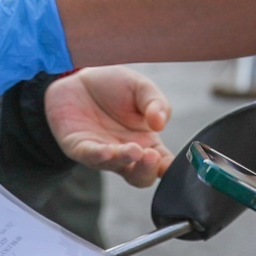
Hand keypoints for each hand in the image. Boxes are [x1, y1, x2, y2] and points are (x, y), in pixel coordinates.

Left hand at [44, 67, 172, 185]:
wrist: (80, 79)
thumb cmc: (114, 87)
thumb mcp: (142, 88)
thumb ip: (157, 103)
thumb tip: (161, 123)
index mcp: (147, 143)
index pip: (163, 164)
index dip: (170, 168)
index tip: (175, 164)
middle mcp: (126, 154)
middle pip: (140, 176)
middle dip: (147, 170)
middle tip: (152, 157)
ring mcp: (103, 154)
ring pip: (116, 165)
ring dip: (125, 159)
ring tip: (134, 150)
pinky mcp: (80, 148)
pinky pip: (90, 155)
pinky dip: (98, 155)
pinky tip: (107, 150)